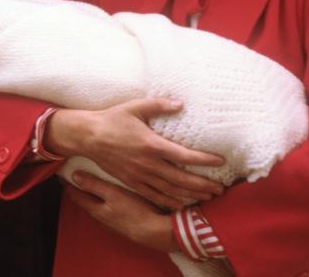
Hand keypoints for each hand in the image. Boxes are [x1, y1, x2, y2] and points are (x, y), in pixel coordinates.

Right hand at [44, 97, 223, 208]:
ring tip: (208, 197)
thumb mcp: (136, 107)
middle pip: (182, 179)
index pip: (185, 155)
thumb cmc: (112, 119)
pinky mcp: (131, 182)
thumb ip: (159, 105)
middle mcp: (148, 163)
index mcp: (152, 144)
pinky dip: (170, 202)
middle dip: (203, 185)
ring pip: (170, 190)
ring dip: (191, 195)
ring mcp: (139, 175)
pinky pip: (154, 196)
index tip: (220, 161)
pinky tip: (181, 204)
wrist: (87, 137)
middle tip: (220, 189)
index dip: (205, 160)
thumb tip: (181, 103)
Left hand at [63, 170, 177, 251]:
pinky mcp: (124, 224)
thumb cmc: (134, 210)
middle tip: (75, 178)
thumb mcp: (112, 193)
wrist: (155, 232)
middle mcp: (101, 218)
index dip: (68, 185)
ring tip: (93, 185)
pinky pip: (110, 210)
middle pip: (86, 202)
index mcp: (96, 209)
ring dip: (94, 196)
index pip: (76, 196)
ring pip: (98, 206)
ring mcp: (112, 223)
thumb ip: (93, 185)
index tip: (61, 175)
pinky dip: (106, 202)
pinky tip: (113, 198)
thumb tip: (74, 176)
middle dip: (80, 190)